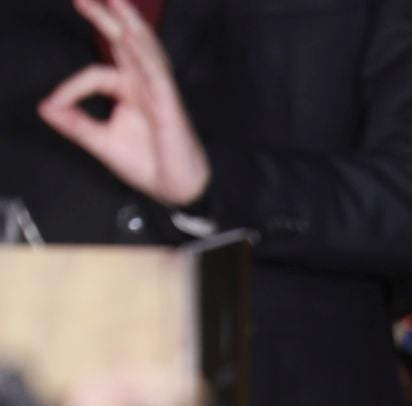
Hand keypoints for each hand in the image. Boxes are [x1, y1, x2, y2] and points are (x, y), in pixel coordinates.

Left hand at [39, 0, 210, 208]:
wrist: (176, 189)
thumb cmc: (148, 164)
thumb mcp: (100, 142)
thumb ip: (74, 123)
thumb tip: (44, 107)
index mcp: (129, 91)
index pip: (96, 73)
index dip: (71, 86)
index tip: (55, 105)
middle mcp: (144, 85)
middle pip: (124, 43)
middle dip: (105, 17)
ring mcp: (158, 92)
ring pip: (144, 49)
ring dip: (130, 23)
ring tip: (116, 0)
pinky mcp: (169, 104)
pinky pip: (157, 73)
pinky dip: (145, 53)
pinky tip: (132, 36)